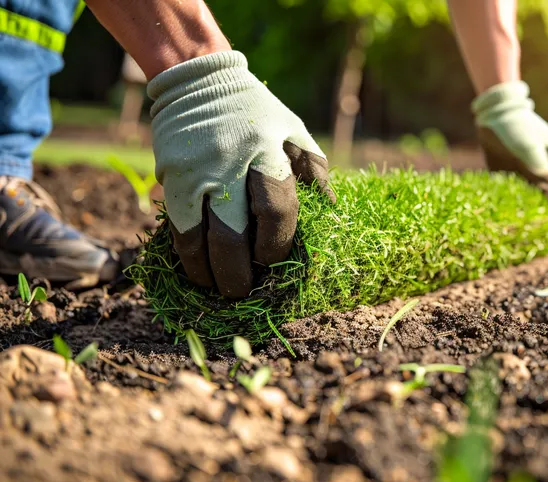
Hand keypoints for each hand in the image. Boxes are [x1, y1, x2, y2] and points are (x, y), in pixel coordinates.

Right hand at [148, 51, 334, 298]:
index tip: (274, 263)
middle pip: (232, 234)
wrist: (200, 80)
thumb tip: (333, 221)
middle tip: (245, 291)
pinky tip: (197, 271)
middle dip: (239, 273)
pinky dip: (187, 256)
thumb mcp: (296, 134)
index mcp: (268, 151)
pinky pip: (178, 228)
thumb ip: (315, 175)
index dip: (276, 246)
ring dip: (210, 272)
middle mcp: (230, 163)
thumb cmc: (259, 116)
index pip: (276, 211)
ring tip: (221, 289)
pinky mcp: (170, 177)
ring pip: (199, 238)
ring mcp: (196, 172)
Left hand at [472, 81, 547, 225]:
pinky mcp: (510, 173)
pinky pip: (516, 193)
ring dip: (534, 213)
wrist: (493, 113)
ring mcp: (527, 170)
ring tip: (529, 231)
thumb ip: (541, 171)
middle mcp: (545, 167)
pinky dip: (516, 206)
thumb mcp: (529, 147)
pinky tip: (510, 219)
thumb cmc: (516, 126)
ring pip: (536, 197)